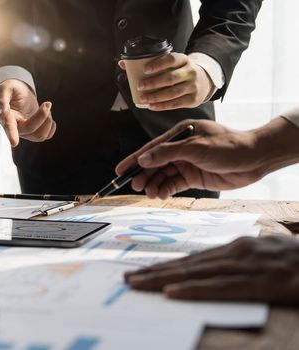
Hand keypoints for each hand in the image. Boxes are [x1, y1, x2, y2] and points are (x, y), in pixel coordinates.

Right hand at [0, 79, 55, 146]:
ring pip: (40, 136)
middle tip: (47, 103)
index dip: (11, 134)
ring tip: (46, 108)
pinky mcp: (35, 130)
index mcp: (6, 117)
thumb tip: (2, 115)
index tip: (14, 143)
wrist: (17, 91)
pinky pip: (46, 136)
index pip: (8, 127)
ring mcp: (25, 130)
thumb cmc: (9, 89)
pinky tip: (47, 116)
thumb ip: (2, 101)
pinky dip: (51, 126)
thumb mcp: (5, 90)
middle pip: (30, 129)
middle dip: (42, 116)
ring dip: (47, 121)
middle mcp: (15, 127)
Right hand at [115, 119, 265, 199]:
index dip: (134, 159)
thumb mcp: (196, 148)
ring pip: (163, 175)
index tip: (119, 171)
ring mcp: (187, 163)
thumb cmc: (228, 147)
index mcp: (180, 134)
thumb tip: (143, 159)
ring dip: (155, 184)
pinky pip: (174, 184)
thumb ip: (167, 153)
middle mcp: (181, 148)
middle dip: (143, 175)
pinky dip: (166, 190)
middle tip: (135, 186)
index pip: (151, 148)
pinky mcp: (194, 177)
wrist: (256, 159)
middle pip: (155, 163)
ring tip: (150, 194)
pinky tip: (161, 195)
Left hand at [120, 53, 212, 110]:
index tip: (145, 70)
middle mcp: (190, 72)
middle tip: (140, 86)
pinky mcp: (193, 99)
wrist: (204, 80)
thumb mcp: (171, 63)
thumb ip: (149, 63)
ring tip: (143, 98)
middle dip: (153, 83)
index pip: (171, 59)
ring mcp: (193, 86)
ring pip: (172, 93)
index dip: (158, 64)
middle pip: (171, 78)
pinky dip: (162, 106)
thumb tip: (122, 63)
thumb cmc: (179, 71)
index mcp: (184, 60)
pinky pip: (176, 104)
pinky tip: (151, 106)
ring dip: (156, 97)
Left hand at [124, 236, 298, 303]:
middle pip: (186, 264)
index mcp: (237, 248)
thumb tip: (216, 271)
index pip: (192, 258)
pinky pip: (220, 287)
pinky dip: (193, 289)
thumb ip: (241, 263)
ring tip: (137, 283)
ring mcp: (246, 265)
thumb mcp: (265, 258)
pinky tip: (172, 291)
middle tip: (127, 277)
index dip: (165, 265)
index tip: (141, 270)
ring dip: (162, 279)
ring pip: (195, 273)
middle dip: (154, 271)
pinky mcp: (259, 281)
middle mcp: (236, 252)